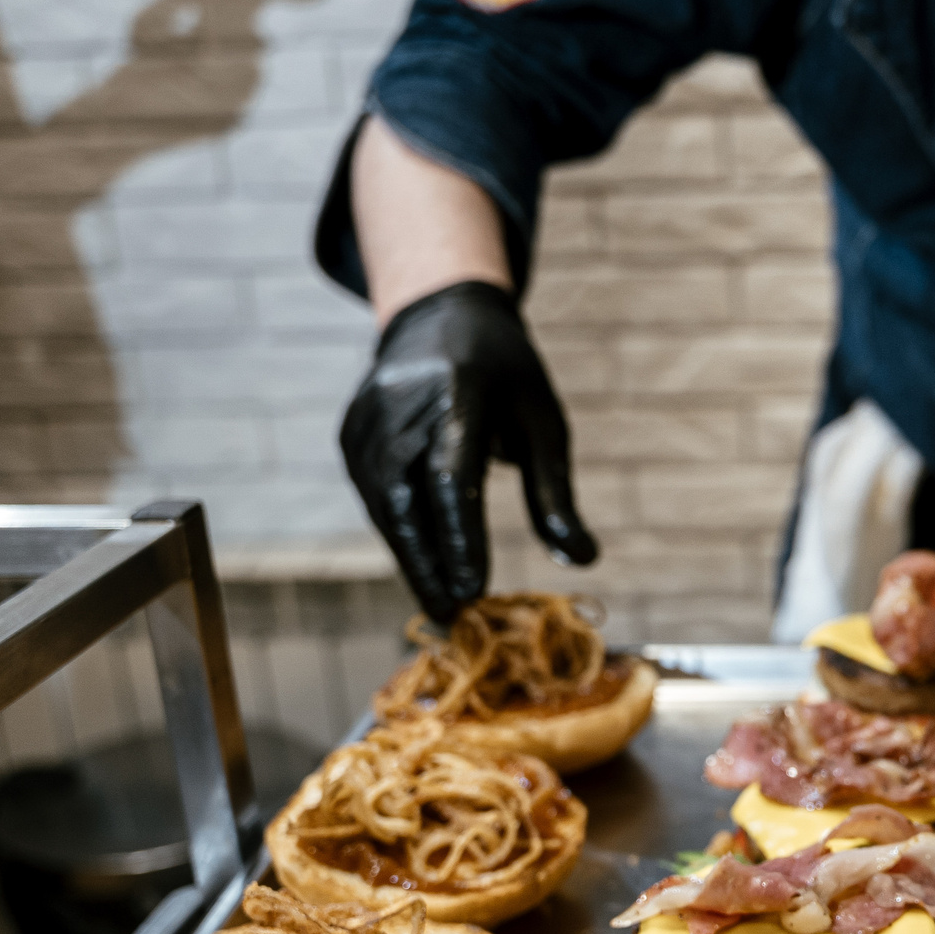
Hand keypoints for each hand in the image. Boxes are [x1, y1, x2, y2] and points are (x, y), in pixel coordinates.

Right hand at [339, 281, 596, 621]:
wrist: (439, 317)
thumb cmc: (506, 377)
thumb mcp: (544, 422)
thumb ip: (556, 493)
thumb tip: (583, 559)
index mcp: (458, 392)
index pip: (452, 477)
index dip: (460, 537)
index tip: (475, 588)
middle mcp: (401, 405)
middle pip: (407, 500)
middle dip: (428, 564)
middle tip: (452, 616)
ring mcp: (368, 420)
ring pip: (384, 505)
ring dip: (411, 557)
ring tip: (441, 603)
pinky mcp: (351, 435)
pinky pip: (374, 496)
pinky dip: (398, 535)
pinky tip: (422, 567)